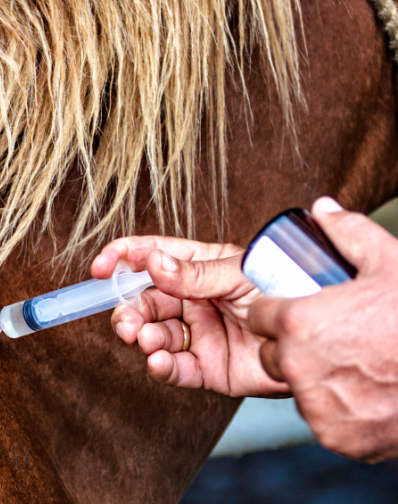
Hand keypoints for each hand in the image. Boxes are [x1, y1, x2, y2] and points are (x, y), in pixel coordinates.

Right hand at [91, 236, 289, 396]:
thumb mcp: (239, 273)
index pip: (149, 256)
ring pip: (155, 335)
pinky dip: (161, 367)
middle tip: (127, 323)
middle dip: (129, 311)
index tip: (100, 268)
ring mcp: (198, 334)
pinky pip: (175, 368)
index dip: (121, 259)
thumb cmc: (287, 292)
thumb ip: (194, 273)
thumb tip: (152, 261)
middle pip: (145, 301)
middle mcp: (192, 300)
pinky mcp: (207, 368)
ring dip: (143, 338)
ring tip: (148, 341)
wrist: (317, 338)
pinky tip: (157, 362)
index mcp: (197, 267)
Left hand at [249, 197, 397, 460]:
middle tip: (331, 339)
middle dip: (292, 346)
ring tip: (351, 364)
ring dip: (314, 378)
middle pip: (273, 354)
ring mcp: (317, 405)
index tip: (299, 311)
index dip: (278, 311)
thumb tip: (323, 208)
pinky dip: (339, 411)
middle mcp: (298, 366)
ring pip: (297, 387)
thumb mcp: (389, 263)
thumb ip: (348, 232)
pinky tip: (363, 393)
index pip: (261, 315)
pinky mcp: (336, 436)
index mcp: (298, 322)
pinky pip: (322, 418)